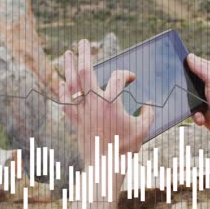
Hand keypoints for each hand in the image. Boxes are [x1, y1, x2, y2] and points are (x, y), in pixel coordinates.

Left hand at [59, 39, 153, 163]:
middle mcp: (94, 103)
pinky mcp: (75, 121)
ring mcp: (82, 111)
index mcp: (111, 103)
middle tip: (84, 41)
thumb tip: (147, 105)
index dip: (126, 74)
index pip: (117, 78)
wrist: (105, 166)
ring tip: (68, 53)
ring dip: (69, 67)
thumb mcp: (143, 129)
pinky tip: (61, 82)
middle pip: (87, 72)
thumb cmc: (125, 148)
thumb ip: (148, 113)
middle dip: (85, 54)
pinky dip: (63, 91)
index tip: (132, 78)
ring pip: (72, 84)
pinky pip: (65, 102)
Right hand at [187, 54, 209, 140]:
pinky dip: (195, 115)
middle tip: (184, 90)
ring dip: (189, 103)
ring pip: (187, 96)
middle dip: (185, 86)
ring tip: (197, 107)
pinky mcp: (201, 110)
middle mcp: (209, 84)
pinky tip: (201, 117)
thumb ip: (201, 68)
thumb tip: (189, 57)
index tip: (177, 66)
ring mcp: (204, 97)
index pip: (197, 63)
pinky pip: (191, 110)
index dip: (187, 64)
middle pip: (189, 80)